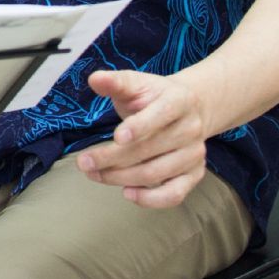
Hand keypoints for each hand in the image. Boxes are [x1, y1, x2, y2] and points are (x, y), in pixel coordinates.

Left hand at [76, 68, 219, 207]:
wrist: (190, 108)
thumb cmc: (153, 96)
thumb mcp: (136, 83)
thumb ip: (115, 82)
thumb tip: (94, 79)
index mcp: (179, 100)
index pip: (161, 114)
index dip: (139, 126)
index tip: (116, 137)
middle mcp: (191, 128)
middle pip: (149, 149)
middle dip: (112, 158)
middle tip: (84, 163)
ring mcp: (194, 153)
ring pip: (156, 172)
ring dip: (121, 177)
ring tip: (95, 174)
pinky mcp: (194, 173)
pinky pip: (175, 193)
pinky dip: (151, 199)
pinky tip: (127, 193)